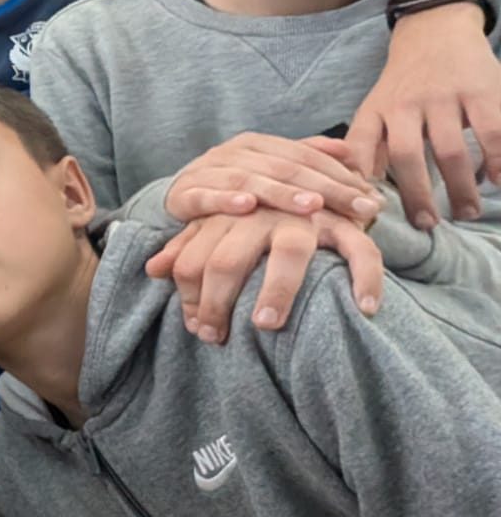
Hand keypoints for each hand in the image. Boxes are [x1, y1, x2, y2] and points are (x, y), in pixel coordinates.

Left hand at [146, 207, 381, 344]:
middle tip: (214, 337)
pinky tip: (365, 309)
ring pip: (288, 252)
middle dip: (218, 300)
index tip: (196, 330)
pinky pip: (359, 251)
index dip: (190, 297)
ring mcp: (305, 217)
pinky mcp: (345, 222)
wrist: (315, 179)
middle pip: (229, 259)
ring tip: (266, 325)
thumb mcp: (217, 227)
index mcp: (227, 216)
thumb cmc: (255, 217)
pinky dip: (365, 279)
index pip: (195, 259)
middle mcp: (262, 213)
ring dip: (276, 289)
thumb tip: (152, 269)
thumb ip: (187, 248)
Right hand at [164, 133, 379, 223]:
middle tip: (361, 208)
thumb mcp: (268, 170)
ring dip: (282, 193)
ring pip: (251, 180)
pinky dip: (225, 200)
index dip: (342, 175)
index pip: (307, 156)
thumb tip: (349, 151)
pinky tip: (247, 206)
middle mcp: (235, 152)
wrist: (177, 196)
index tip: (373, 198)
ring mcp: (209, 170)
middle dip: (327, 189)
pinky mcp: (185, 193)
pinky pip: (206, 195)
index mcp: (259, 144)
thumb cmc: (231, 187)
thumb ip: (305, 158)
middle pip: (287, 168)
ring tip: (313, 206)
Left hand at [344, 8, 500, 229]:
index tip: (367, 211)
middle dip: (417, 196)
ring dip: (461, 187)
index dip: (359, 179)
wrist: (436, 31)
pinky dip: (497, 160)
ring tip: (467, 212)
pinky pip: (493, 132)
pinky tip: (498, 180)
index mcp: (378, 110)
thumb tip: (358, 191)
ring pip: (451, 151)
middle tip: (428, 225)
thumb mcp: (375, 108)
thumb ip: (365, 145)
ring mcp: (445, 96)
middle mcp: (407, 103)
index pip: (360, 148)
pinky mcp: (482, 90)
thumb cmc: (403, 84)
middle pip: (408, 157)